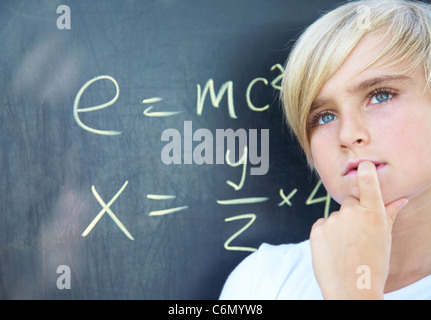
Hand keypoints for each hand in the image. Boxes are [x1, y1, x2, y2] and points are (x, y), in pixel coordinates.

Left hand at [310, 161, 407, 298]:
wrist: (352, 290)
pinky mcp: (317, 229)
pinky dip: (326, 234)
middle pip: (350, 202)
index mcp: (373, 213)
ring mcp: (333, 220)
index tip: (363, 164)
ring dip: (339, 226)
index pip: (368, 182)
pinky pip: (322, 225)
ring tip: (345, 248)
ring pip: (335, 216)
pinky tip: (333, 250)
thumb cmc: (373, 265)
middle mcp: (352, 212)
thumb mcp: (384, 238)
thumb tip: (401, 199)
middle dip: (353, 213)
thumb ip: (389, 215)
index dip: (365, 171)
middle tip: (357, 235)